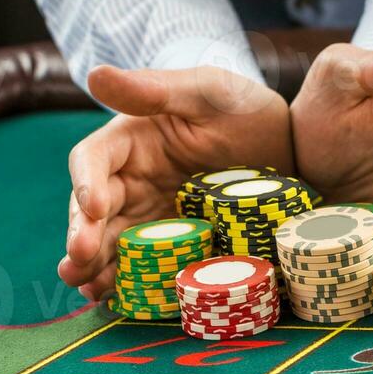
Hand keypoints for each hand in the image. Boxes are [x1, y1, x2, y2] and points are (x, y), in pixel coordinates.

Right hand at [60, 65, 292, 299]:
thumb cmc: (244, 108)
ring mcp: (150, 216)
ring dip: (92, 265)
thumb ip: (154, 90)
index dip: (85, 183)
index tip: (94, 207)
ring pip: (109, 241)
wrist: (293, 152)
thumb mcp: (207, 92)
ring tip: (85, 286)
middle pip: (91, 209)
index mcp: (131, 139)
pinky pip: (141, 264)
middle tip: (79, 259)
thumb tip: (94, 75)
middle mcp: (132, 180)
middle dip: (82, 234)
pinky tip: (112, 298)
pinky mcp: (172, 244)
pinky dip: (124, 281)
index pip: (92, 159)